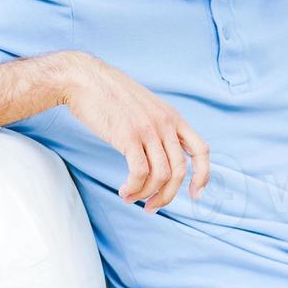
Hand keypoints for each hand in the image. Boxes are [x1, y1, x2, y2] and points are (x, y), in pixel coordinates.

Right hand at [60, 53, 209, 213]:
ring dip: (146, 195)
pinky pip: (139, 173)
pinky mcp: (128, 136)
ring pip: (161, 176)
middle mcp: (165, 123)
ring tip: (130, 198)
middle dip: (167, 196)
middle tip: (151, 207)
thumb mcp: (145, 107)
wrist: (84, 79)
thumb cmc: (110, 97)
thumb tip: (162, 156)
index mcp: (173, 117)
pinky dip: (134, 188)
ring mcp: (148, 129)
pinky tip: (124, 191)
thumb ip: (157, 127)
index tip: (195, 194)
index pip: (201, 150)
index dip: (203, 175)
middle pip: (179, 171)